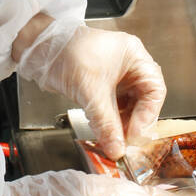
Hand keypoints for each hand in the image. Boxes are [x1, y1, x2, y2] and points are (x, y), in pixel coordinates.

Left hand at [15, 22, 165, 158]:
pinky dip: (108, 120)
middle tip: (125, 140)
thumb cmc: (67, 51)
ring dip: (120, 124)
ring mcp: (115, 75)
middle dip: (134, 122)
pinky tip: (102, 130)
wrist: (40, 48)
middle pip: (143, 100)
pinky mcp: (101, 85)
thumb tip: (116, 147)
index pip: (155, 90)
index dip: (148, 114)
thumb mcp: (91, 90)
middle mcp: (128, 65)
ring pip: (127, 106)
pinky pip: (111, 107)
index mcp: (135, 56)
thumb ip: (106, 122)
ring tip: (113, 138)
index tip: (136, 134)